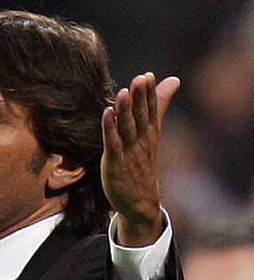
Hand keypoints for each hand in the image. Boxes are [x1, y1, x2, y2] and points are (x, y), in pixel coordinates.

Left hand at [101, 73, 179, 245]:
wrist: (139, 203)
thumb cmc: (141, 165)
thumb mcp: (151, 136)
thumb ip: (159, 107)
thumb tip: (173, 81)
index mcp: (150, 135)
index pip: (152, 111)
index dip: (150, 94)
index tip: (148, 75)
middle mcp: (141, 142)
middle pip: (142, 117)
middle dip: (141, 98)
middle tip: (141, 79)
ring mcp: (129, 153)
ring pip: (127, 128)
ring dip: (125, 111)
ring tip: (123, 92)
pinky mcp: (115, 163)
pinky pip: (112, 143)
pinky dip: (109, 129)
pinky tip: (106, 114)